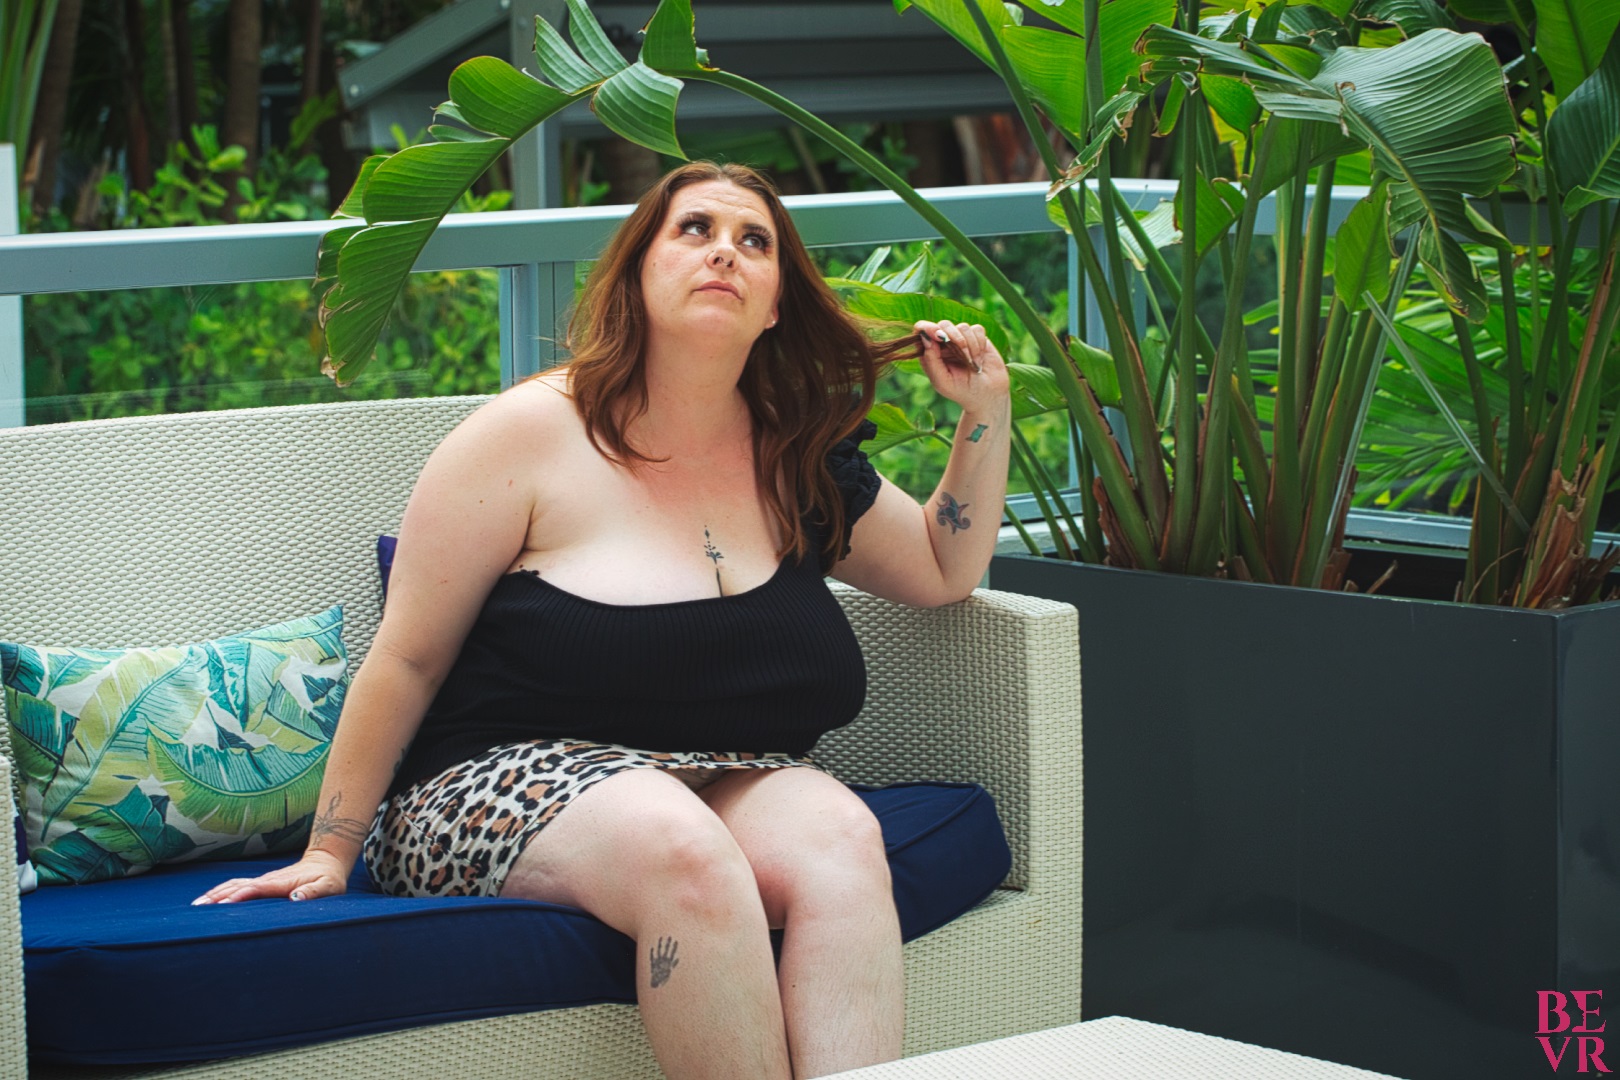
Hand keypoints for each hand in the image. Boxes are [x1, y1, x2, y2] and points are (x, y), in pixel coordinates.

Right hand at [192, 850, 349, 905]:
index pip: (257, 889)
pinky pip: (237, 886)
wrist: (326, 862)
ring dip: (215, 894)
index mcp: (282, 883)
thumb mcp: (328, 887)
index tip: (224, 904)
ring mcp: (263, 880)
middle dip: (218, 896)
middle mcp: (268, 880)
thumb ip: (313, 892)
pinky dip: (221, 891)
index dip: (241, 896)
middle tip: (198, 909)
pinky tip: (209, 900)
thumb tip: (296, 897)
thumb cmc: (328, 879)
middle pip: (238, 886)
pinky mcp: (261, 883)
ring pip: (234, 885)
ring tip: (196, 906)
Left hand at [914, 319, 1008, 411]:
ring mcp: (961, 339)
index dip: (927, 328)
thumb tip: (925, 338)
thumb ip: (931, 360)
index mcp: (930, 353)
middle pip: (943, 324)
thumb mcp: (942, 381)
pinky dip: (979, 343)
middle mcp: (944, 344)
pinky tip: (979, 358)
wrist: (988, 395)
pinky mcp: (977, 337)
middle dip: (953, 337)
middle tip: (962, 353)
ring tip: (972, 364)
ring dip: (970, 346)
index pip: (921, 331)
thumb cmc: (962, 391)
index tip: (937, 334)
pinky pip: (977, 329)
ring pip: (962, 327)